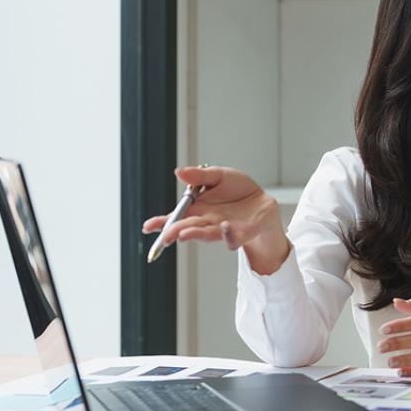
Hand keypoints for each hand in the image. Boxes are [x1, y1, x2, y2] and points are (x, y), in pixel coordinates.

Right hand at [140, 165, 289, 273]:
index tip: (148, 227)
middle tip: (165, 236)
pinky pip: (233, 237)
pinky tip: (224, 225)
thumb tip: (179, 172)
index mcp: (198, 209)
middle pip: (187, 228)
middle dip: (175, 232)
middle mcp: (207, 222)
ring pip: (206, 234)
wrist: (262, 202)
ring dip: (195, 234)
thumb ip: (200, 176)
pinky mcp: (242, 234)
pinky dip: (228, 234)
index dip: (161, 223)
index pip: (176, 217)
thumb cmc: (238, 190)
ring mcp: (223, 230)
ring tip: (184, 234)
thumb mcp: (219, 176)